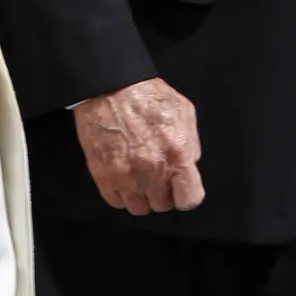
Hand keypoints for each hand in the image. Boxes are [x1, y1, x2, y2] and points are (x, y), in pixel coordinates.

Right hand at [73, 78, 204, 216]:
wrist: (108, 86)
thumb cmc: (146, 95)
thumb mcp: (184, 112)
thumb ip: (191, 143)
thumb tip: (190, 166)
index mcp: (177, 153)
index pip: (189, 199)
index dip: (185, 195)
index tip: (179, 188)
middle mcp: (153, 169)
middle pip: (163, 205)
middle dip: (162, 192)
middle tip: (156, 175)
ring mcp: (126, 176)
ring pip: (139, 208)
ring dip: (140, 196)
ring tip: (138, 177)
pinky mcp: (103, 175)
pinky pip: (116, 202)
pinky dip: (120, 194)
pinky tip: (122, 177)